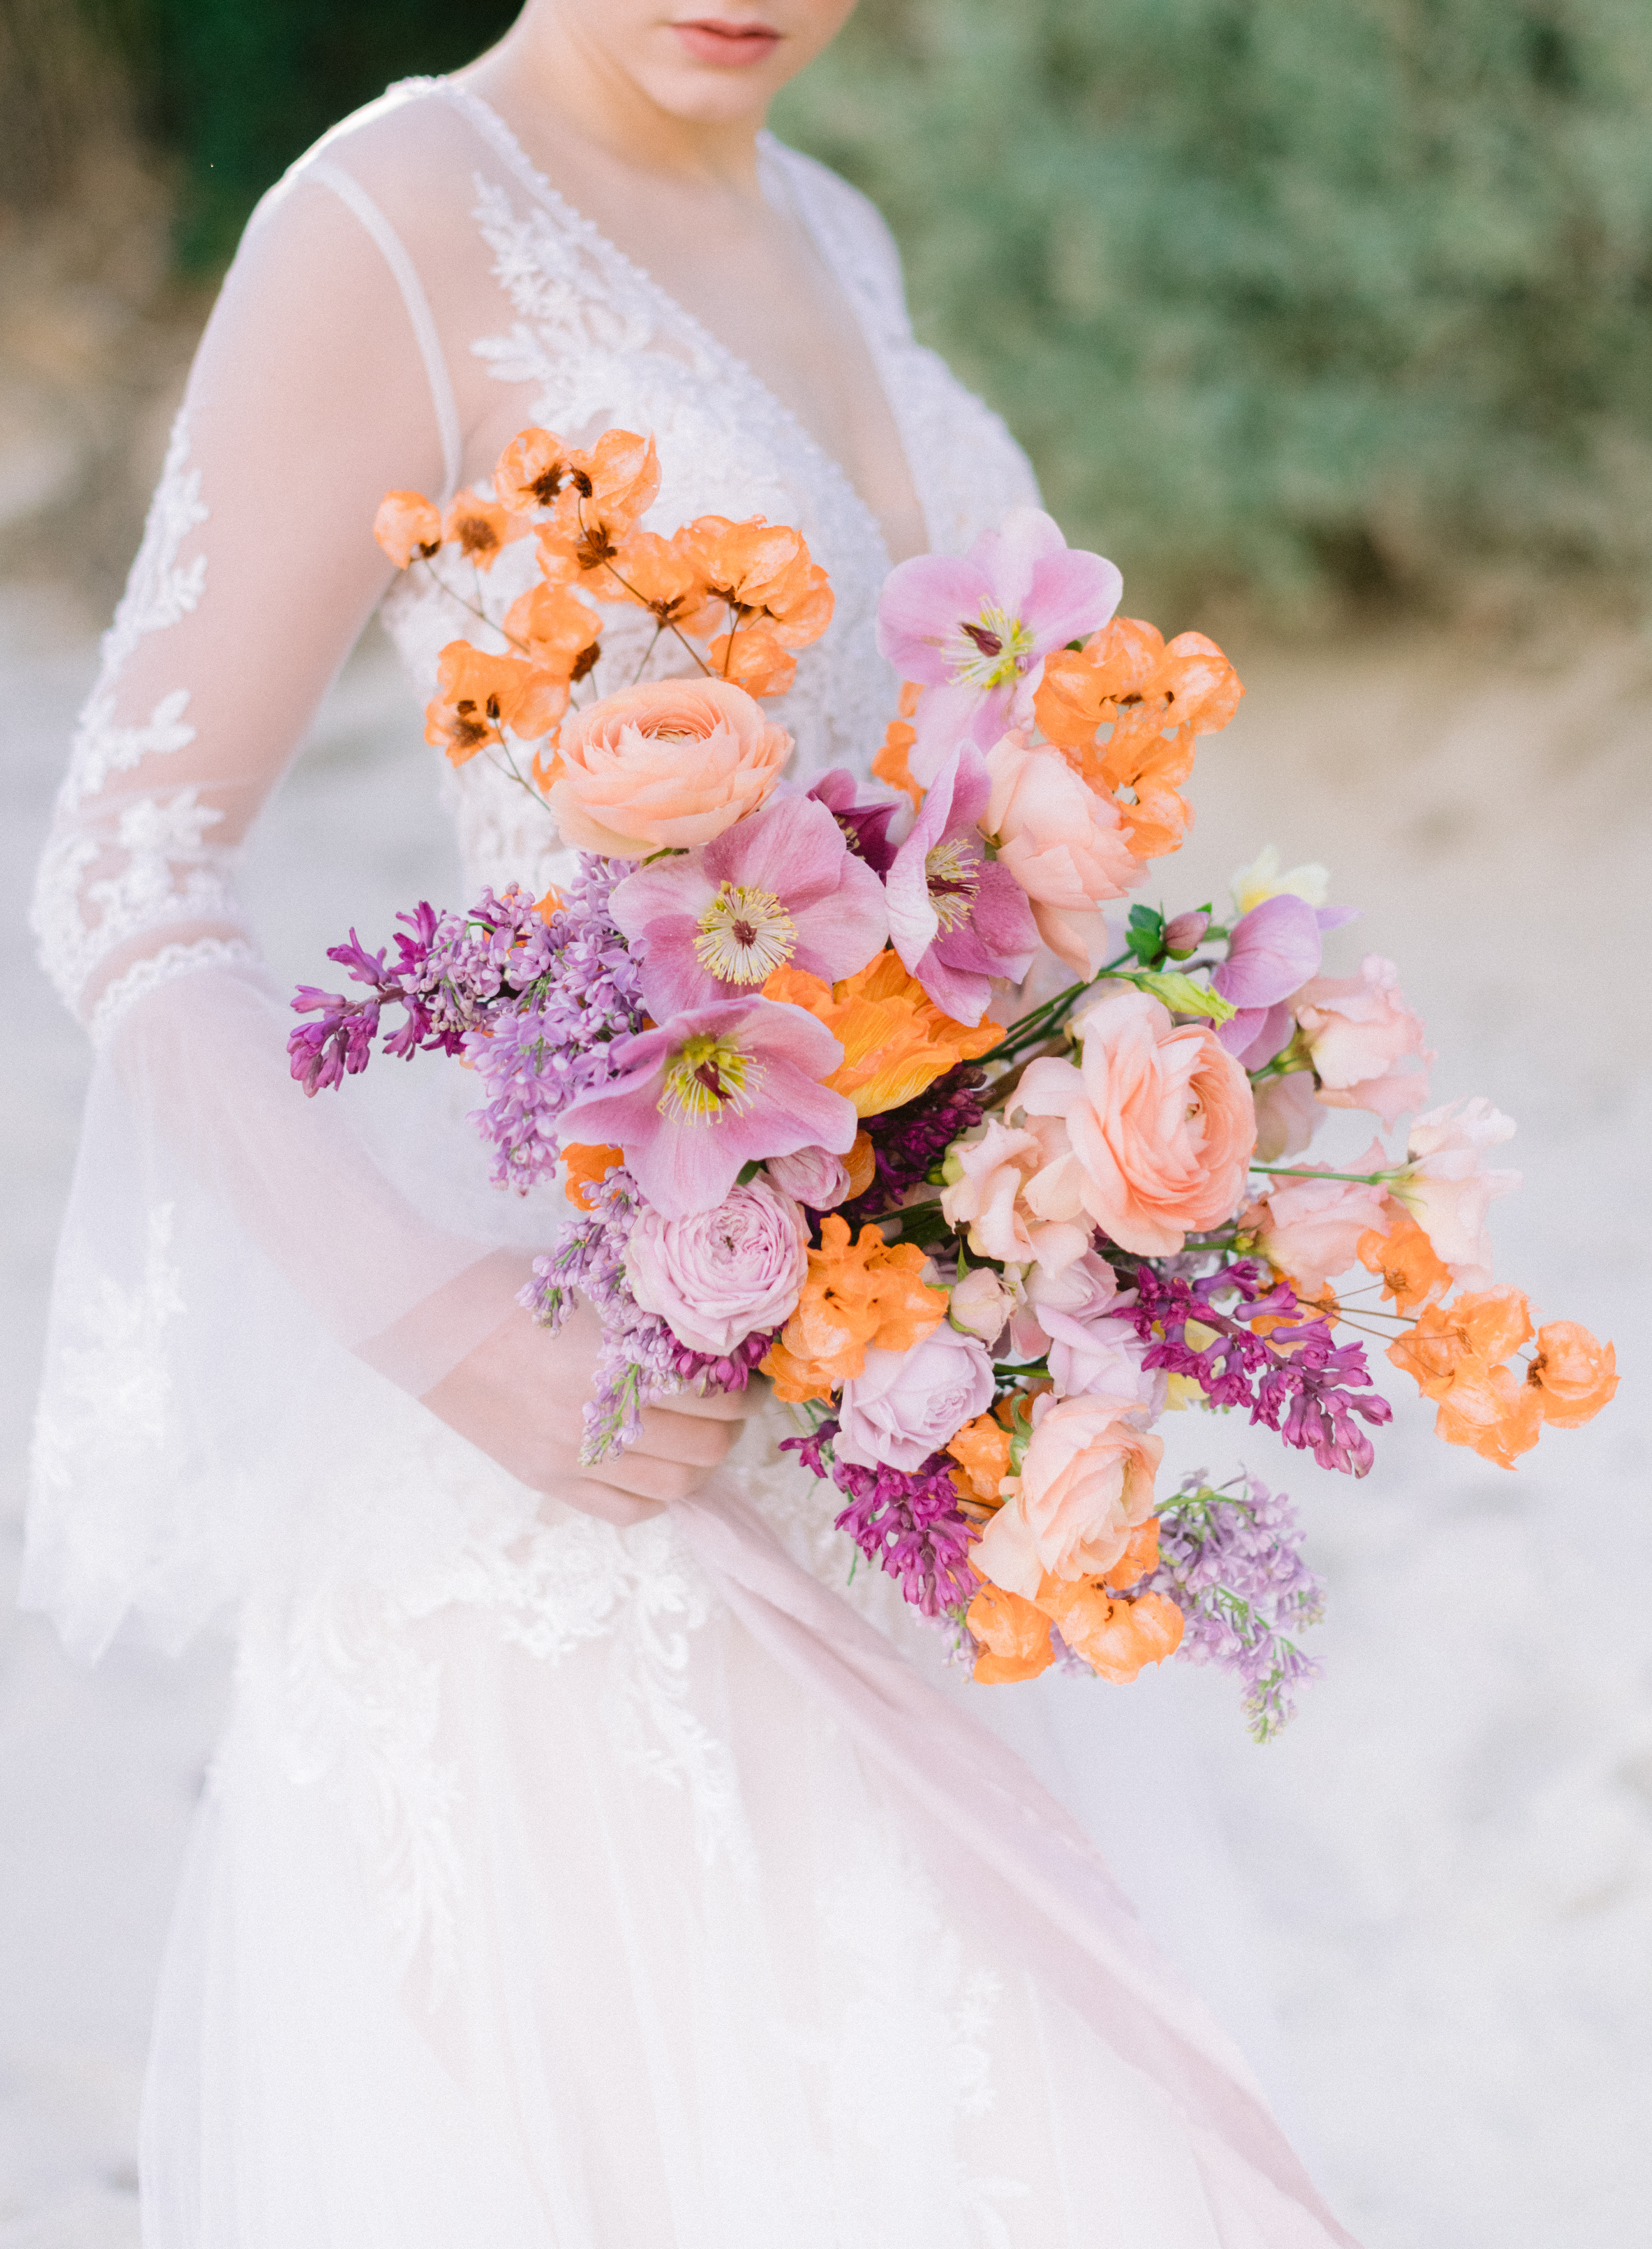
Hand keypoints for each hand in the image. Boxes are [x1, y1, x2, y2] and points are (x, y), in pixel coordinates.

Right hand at [421, 1293, 752, 1526]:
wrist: (422, 1320)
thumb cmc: (502, 1286)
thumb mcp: (585, 1287)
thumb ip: (646, 1316)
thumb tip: (713, 1336)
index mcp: (606, 1361)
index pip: (710, 1394)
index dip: (741, 1386)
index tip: (747, 1373)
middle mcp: (592, 1419)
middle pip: (703, 1447)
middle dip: (732, 1426)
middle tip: (735, 1403)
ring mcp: (568, 1457)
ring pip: (674, 1486)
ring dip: (703, 1463)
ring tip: (705, 1436)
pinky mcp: (545, 1479)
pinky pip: (625, 1511)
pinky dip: (657, 1497)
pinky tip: (660, 1468)